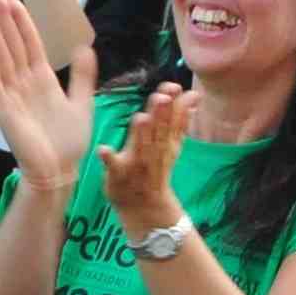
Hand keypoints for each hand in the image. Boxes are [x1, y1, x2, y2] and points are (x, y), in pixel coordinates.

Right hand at [0, 0, 96, 194]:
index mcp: (42, 78)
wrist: (60, 170)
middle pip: (12, 45)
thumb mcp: (82, 102)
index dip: (22, 21)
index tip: (13, 0)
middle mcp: (24, 82)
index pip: (30, 43)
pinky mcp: (4, 110)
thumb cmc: (69, 140)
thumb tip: (85, 47)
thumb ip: (82, 76)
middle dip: (4, 20)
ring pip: (2, 59)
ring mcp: (12, 94)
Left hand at [97, 83, 188, 239]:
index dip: (175, 105)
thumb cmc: (156, 169)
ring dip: (140, 133)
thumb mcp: (172, 145)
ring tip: (140, 117)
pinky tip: (103, 148)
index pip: (173, 121)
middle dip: (160, 114)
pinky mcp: (118, 175)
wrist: (145, 207)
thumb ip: (180, 119)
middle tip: (161, 96)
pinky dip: (108, 157)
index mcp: (166, 143)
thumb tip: (193, 94)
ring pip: (140, 146)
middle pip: (159, 131)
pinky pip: (113, 166)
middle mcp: (154, 152)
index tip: (176, 87)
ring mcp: (136, 163)